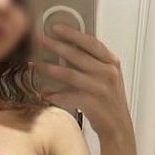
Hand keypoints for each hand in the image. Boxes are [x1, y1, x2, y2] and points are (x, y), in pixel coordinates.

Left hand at [28, 22, 130, 137]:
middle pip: (77, 55)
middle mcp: (108, 73)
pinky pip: (68, 95)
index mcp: (112, 62)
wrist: (118, 126)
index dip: (73, 34)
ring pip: (70, 74)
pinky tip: (44, 93)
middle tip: (40, 40)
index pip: (91, 42)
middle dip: (56, 46)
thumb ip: (94, 62)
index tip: (56, 27)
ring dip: (50, 69)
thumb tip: (68, 47)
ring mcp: (101, 88)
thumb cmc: (109, 100)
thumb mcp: (107, 76)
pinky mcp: (92, 103)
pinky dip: (55, 94)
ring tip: (36, 65)